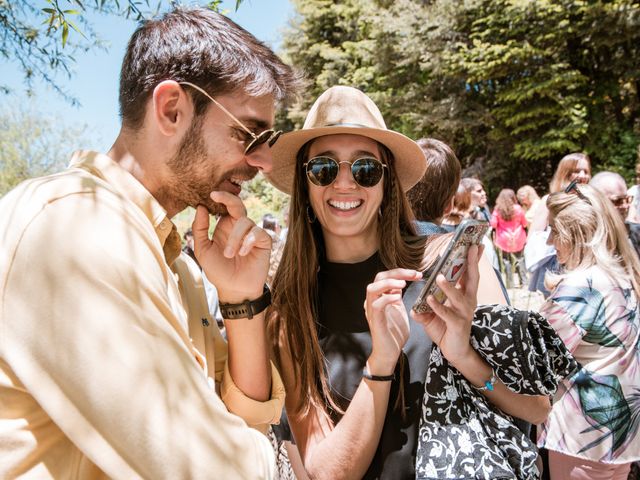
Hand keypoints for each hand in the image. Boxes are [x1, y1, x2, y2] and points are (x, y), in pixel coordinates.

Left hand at [192, 191, 270, 302]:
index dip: (220, 197)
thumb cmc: (218, 271)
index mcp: (225, 227)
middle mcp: (239, 227)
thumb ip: (200, 229)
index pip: (224, 207)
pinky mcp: (264, 241)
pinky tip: (243, 253)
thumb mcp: (203, 250)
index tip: (211, 193)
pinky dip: (248, 242)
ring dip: (235, 237)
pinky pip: (257, 233)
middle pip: (237, 205)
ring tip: (230, 255)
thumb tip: (200, 207)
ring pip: (244, 222)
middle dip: (228, 199)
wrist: (234, 290)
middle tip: (217, 196)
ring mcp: (252, 233)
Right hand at [364, 269, 421, 374]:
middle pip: (379, 277)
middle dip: (398, 273)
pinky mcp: (375, 320)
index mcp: (380, 296)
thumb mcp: (398, 309)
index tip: (418, 274)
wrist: (389, 352)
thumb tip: (401, 282)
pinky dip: (387, 298)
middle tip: (414, 274)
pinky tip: (397, 298)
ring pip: (373, 288)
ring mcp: (372, 310)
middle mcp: (373, 300)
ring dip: (389, 283)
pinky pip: (377, 305)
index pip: (386, 276)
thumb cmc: (394, 332)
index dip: (402, 272)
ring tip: (403, 284)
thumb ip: (396, 296)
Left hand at [412, 245, 480, 366]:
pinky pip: (447, 314)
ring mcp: (465, 313)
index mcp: (465, 295)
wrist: (455, 352)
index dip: (472, 259)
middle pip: (472, 279)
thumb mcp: (434, 313)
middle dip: (472, 263)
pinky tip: (429, 299)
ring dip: (447, 286)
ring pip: (457, 296)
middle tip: (471, 248)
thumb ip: (425, 305)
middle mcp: (468, 302)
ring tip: (438, 277)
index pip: (469, 274)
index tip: (474, 244)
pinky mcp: (458, 325)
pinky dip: (438, 306)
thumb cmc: (446, 329)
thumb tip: (413, 301)